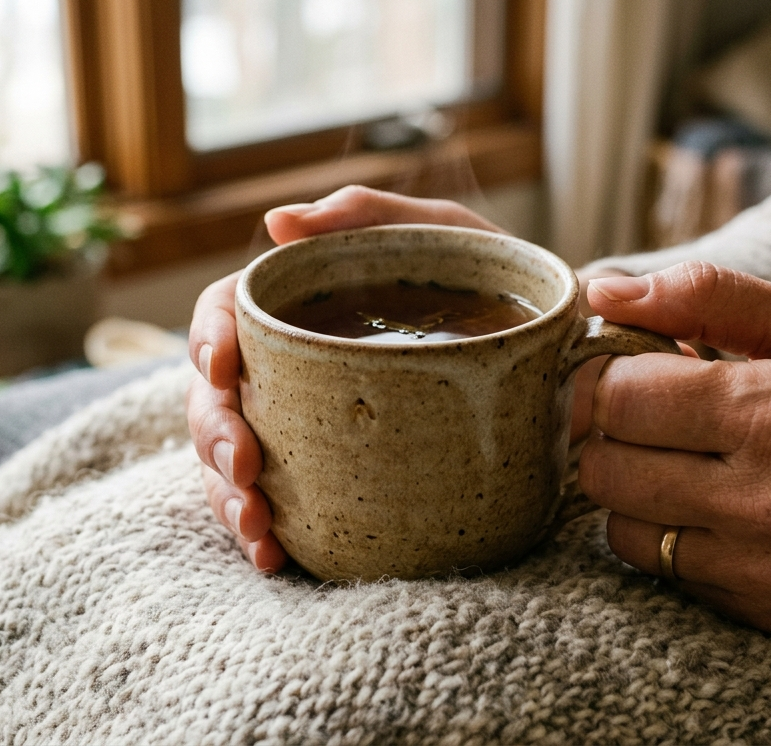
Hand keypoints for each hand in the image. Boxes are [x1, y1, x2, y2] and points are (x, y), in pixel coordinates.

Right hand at [187, 186, 503, 570]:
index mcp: (297, 305)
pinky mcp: (326, 479)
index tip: (223, 369)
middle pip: (217, 397)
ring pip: (230, 462)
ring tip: (256, 527)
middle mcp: (287, 369)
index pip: (224, 315)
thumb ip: (366, 215)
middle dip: (217, 435)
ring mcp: (301, 428)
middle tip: (247, 468)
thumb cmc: (494, 285)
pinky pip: (275, 509)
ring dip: (228, 496)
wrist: (562, 363)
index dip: (209, 340)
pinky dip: (262, 534)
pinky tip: (274, 555)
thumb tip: (275, 221)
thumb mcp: (444, 235)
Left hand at [580, 262, 770, 632]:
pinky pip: (662, 571)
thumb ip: (702, 295)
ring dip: (630, 488)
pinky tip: (708, 505)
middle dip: (607, 432)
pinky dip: (666, 534)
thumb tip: (600, 292)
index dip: (605, 377)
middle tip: (644, 414)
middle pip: (603, 468)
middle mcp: (764, 499)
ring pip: (619, 526)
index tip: (626, 368)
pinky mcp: (762, 609)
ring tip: (677, 459)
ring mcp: (762, 565)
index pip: (618, 399)